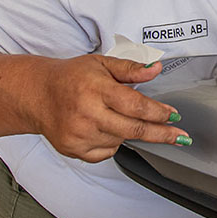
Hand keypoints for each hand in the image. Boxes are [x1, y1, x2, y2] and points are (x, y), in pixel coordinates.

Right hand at [28, 55, 187, 162]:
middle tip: (179, 135)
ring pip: (121, 140)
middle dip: (161, 133)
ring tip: (113, 115)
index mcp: (96, 89)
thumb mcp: (102, 64)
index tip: (174, 116)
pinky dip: (112, 142)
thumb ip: (130, 68)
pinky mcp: (73, 149)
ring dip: (127, 131)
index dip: (158, 112)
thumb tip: (155, 69)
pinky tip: (102, 128)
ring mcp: (79, 134)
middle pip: (133, 129)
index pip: (135, 105)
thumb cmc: (71, 77)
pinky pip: (106, 153)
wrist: (37, 94)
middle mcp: (86, 113)